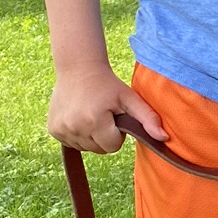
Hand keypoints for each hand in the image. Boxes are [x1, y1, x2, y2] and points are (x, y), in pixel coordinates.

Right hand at [47, 63, 167, 153]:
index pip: (112, 147)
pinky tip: (79, 116)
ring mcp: (60, 129)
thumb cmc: (108, 84)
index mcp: (94, 120)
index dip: (117, 134)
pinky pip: (72, 143)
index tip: (114, 116)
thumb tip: (165, 138)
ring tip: (91, 114)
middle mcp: (74, 126)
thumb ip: (148, 118)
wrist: (77, 68)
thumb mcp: (130, 98)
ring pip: (86, 147)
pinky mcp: (52, 129)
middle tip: (104, 114)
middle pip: (99, 149)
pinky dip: (78, 133)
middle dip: (105, 136)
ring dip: (91, 136)